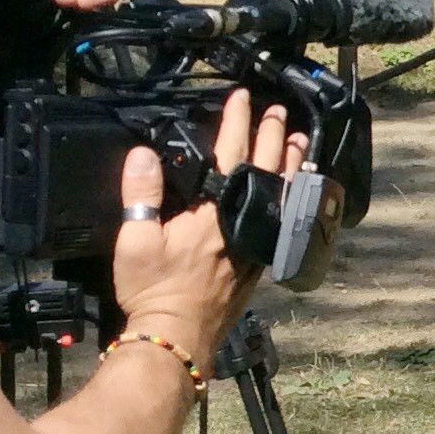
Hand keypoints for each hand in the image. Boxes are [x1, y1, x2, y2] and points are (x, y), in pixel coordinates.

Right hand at [112, 90, 306, 361]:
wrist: (179, 335)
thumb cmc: (154, 290)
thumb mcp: (135, 239)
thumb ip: (140, 193)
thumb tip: (142, 153)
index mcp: (215, 209)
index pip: (230, 153)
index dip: (236, 122)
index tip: (241, 98)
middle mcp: (243, 220)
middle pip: (264, 167)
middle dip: (271, 135)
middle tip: (278, 111)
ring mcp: (256, 240)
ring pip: (281, 191)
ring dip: (290, 163)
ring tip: (299, 141)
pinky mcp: (261, 259)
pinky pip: (282, 217)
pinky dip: (291, 197)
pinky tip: (294, 192)